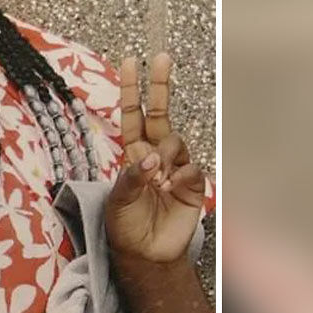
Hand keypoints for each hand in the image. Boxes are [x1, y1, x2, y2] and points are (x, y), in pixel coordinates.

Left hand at [106, 53, 204, 262]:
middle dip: (160, 85)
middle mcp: (155, 154)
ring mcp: (176, 167)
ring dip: (165, 155)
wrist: (147, 255)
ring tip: (157, 180)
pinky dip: (181, 176)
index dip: (131, 90)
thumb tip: (150, 159)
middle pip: (160, 114)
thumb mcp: (117, 201)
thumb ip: (132, 177)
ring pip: (176, 141)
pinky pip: (192, 168)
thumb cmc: (126, 227)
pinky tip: (172, 189)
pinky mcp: (194, 184)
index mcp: (132, 154)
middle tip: (161, 58)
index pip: (132, 115)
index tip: (131, 62)